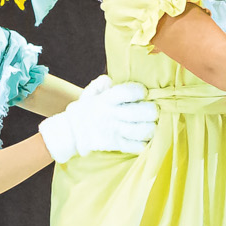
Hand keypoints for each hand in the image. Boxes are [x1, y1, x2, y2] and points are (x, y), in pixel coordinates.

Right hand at [41, 76, 155, 161]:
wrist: (71, 133)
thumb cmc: (84, 111)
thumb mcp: (89, 93)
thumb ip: (101, 84)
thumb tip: (109, 79)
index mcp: (105, 100)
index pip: (126, 92)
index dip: (139, 91)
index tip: (144, 92)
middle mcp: (111, 115)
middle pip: (139, 112)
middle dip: (152, 110)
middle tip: (154, 109)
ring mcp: (115, 131)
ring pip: (141, 130)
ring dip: (152, 127)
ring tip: (154, 124)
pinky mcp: (117, 145)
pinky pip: (136, 146)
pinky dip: (145, 143)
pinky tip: (147, 137)